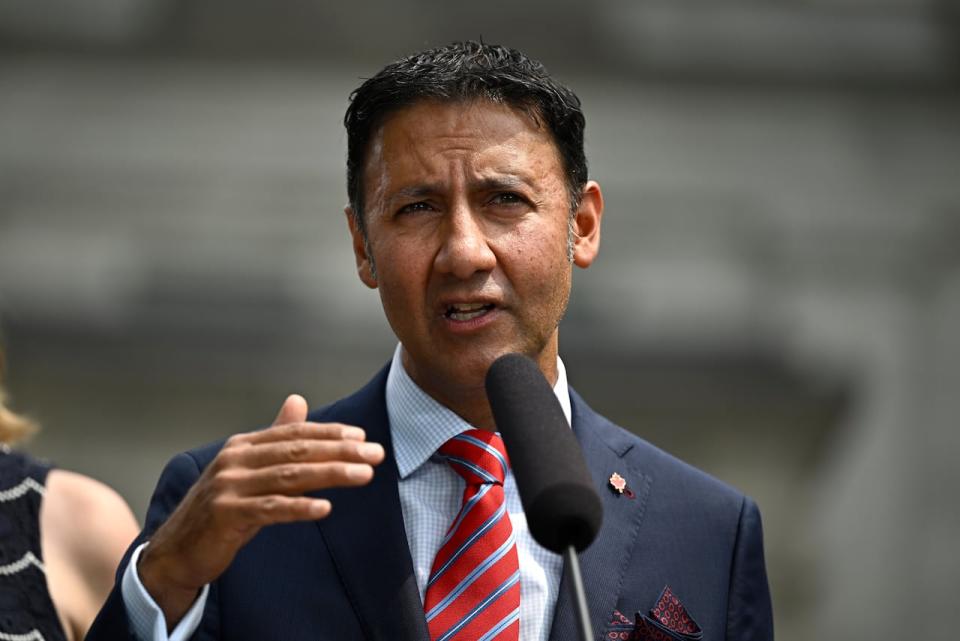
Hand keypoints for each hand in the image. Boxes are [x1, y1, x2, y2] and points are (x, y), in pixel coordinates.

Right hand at [138, 394, 384, 628]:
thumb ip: (274, 438)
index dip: (330, 433)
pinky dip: (299, 507)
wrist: (177, 550)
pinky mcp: (226, 515)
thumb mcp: (248, 469)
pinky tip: (325, 508)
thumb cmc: (221, 509)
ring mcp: (228, 487)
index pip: (294, 433)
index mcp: (243, 446)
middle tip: (376, 454)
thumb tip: (298, 400)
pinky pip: (270, 509)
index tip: (363, 437)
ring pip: (289, 476)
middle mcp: (235, 460)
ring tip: (363, 476)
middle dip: (341, 451)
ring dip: (331, 475)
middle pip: (297, 451)